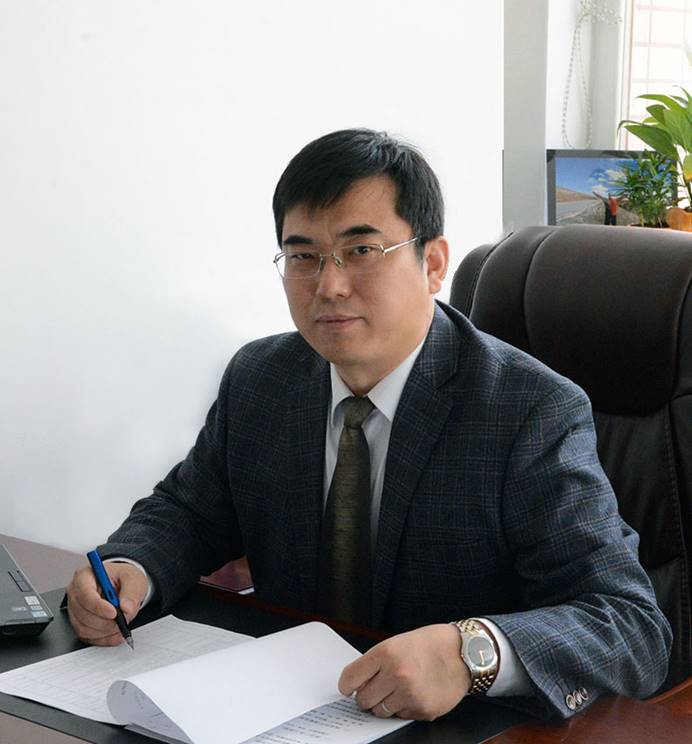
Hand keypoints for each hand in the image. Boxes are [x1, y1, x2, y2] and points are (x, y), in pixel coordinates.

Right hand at [66, 562, 147, 645]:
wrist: (123, 586)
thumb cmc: (123, 578)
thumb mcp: (134, 578)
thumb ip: (132, 592)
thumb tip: (126, 608)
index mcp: (85, 576)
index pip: (85, 594)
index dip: (98, 606)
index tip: (114, 612)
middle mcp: (76, 593)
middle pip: (83, 614)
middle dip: (105, 621)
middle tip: (122, 620)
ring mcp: (75, 610)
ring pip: (84, 628)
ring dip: (105, 631)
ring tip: (121, 624)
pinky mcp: (79, 624)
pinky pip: (87, 637)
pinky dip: (104, 639)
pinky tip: (116, 634)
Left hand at [338, 624, 470, 720]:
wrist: (463, 653)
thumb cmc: (429, 645)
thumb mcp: (397, 643)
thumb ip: (376, 662)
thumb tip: (357, 684)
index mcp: (386, 653)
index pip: (351, 677)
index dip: (347, 684)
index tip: (348, 687)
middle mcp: (396, 674)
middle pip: (363, 700)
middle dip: (366, 696)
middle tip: (374, 689)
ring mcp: (409, 695)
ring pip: (380, 712)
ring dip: (384, 704)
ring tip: (397, 689)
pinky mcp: (422, 710)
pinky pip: (401, 716)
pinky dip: (404, 708)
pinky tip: (414, 693)